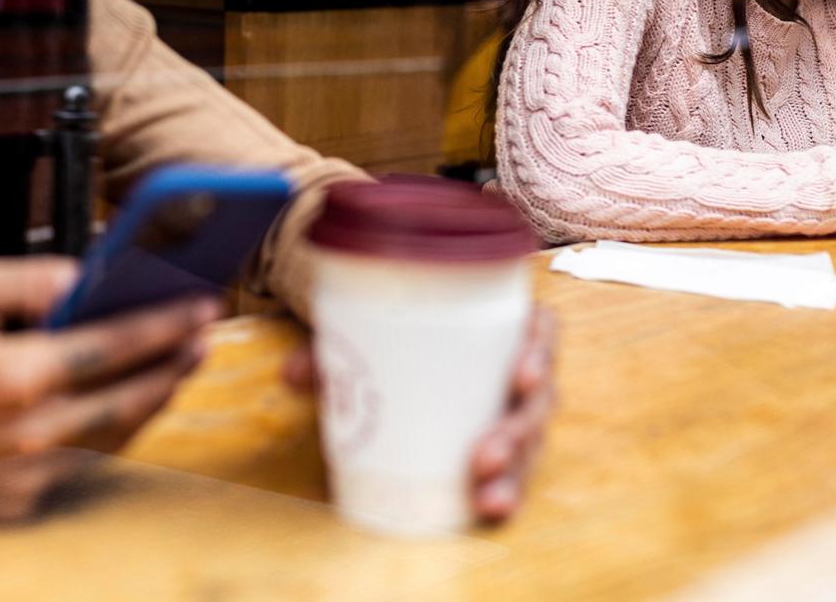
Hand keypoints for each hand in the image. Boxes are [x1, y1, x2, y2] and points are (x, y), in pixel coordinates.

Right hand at [0, 257, 221, 517]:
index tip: (204, 306)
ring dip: (151, 401)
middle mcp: (28, 434)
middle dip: (174, 364)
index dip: (167, 324)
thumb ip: (31, 278)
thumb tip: (89, 277)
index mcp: (15, 375)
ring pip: (114, 437)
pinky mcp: (16, 503)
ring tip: (174, 367)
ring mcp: (24, 476)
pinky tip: (126, 405)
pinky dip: (109, 434)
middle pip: (130, 397)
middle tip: (203, 338)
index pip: (115, 344)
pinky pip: (81, 465)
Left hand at [283, 306, 559, 522]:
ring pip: (530, 443)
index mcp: (502, 326)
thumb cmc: (398, 333)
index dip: (541, 353)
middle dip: (516, 433)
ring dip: (514, 474)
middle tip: (483, 457)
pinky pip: (517, 470)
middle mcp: (518, 370)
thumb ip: (335, 349)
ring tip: (486, 498)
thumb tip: (293, 374)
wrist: (397, 350)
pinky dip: (506, 490)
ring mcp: (513, 411)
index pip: (541, 331)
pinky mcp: (503, 446)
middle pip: (537, 400)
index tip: (520, 378)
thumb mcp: (369, 331)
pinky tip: (490, 508)